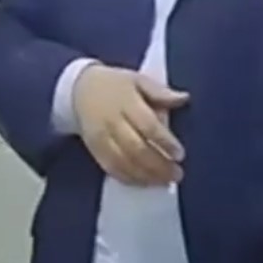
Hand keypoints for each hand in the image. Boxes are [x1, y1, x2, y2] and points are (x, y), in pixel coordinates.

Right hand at [71, 65, 188, 187]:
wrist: (79, 89)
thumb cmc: (115, 84)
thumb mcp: (138, 79)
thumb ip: (160, 92)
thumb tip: (184, 97)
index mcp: (126, 103)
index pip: (148, 126)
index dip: (165, 142)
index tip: (180, 154)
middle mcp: (112, 122)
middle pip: (136, 148)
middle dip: (158, 165)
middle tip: (176, 174)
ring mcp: (101, 137)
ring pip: (123, 161)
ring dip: (145, 175)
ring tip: (164, 181)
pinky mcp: (94, 148)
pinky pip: (110, 167)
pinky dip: (127, 177)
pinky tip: (143, 182)